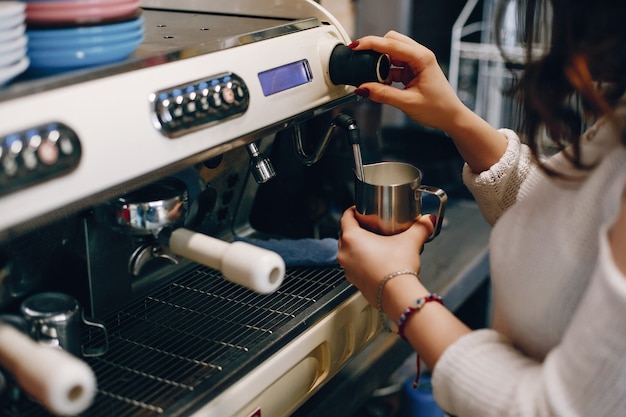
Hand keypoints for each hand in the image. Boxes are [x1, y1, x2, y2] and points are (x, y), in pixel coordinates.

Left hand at [337, 206, 434, 307]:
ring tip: (373, 244)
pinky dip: (361, 262)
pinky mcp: (354, 282)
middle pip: (345, 235)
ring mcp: (348, 269)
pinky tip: (375, 261)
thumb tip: (428, 220)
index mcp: (352, 238)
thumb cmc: (397, 268)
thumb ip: (420, 227)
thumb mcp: (410, 241)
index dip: (352, 211)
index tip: (359, 210)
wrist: (398, 295)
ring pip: (348, 252)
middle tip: (369, 226)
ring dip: (357, 247)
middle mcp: (345, 253)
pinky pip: (354, 266)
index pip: (345, 218)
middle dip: (356, 229)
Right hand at [350, 31, 467, 131]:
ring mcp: (416, 62)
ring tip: (376, 81)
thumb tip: (363, 88)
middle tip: (362, 63)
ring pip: (391, 53)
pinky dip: (385, 73)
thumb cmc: (438, 108)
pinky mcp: (413, 70)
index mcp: (422, 58)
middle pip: (391, 41)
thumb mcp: (407, 103)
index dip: (371, 44)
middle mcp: (420, 56)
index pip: (391, 44)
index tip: (356, 47)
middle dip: (375, 51)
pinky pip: (394, 65)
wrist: (450, 117)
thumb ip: (383, 95)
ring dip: (380, 64)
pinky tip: (383, 84)